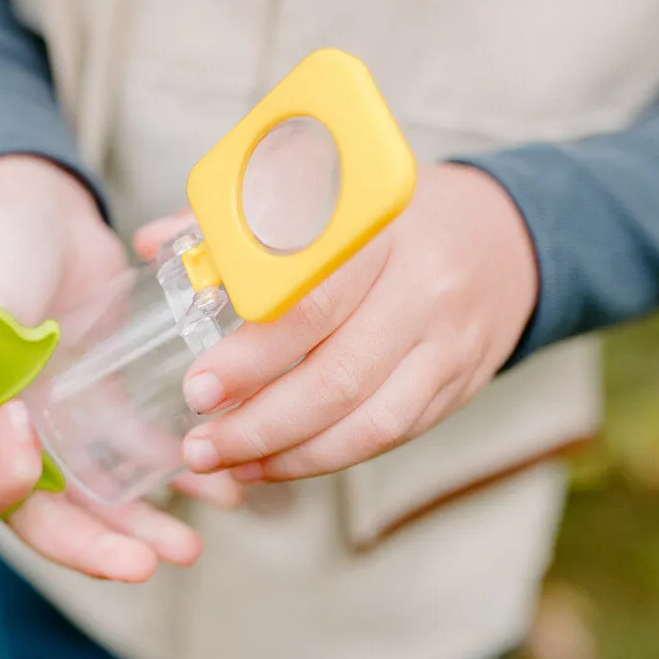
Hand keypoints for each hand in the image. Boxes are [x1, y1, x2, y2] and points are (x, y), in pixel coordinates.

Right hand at [0, 155, 240, 582]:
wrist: (40, 197)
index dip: (7, 489)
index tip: (32, 442)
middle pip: (43, 518)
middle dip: (96, 545)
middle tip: (147, 566)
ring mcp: (54, 427)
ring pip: (95, 499)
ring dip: (139, 527)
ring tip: (188, 548)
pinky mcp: (102, 405)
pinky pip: (135, 455)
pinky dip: (173, 475)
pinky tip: (219, 492)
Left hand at [136, 163, 538, 482]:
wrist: (506, 237)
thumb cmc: (391, 215)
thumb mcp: (328, 195)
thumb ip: (240, 222)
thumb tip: (152, 242)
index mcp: (381, 232)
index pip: (315, 303)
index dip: (254, 355)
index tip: (197, 386)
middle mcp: (423, 291)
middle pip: (339, 376)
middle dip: (259, 422)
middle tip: (197, 444)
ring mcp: (447, 347)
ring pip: (368, 423)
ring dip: (288, 455)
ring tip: (222, 462)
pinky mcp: (457, 388)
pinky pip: (388, 437)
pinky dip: (324, 458)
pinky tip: (271, 463)